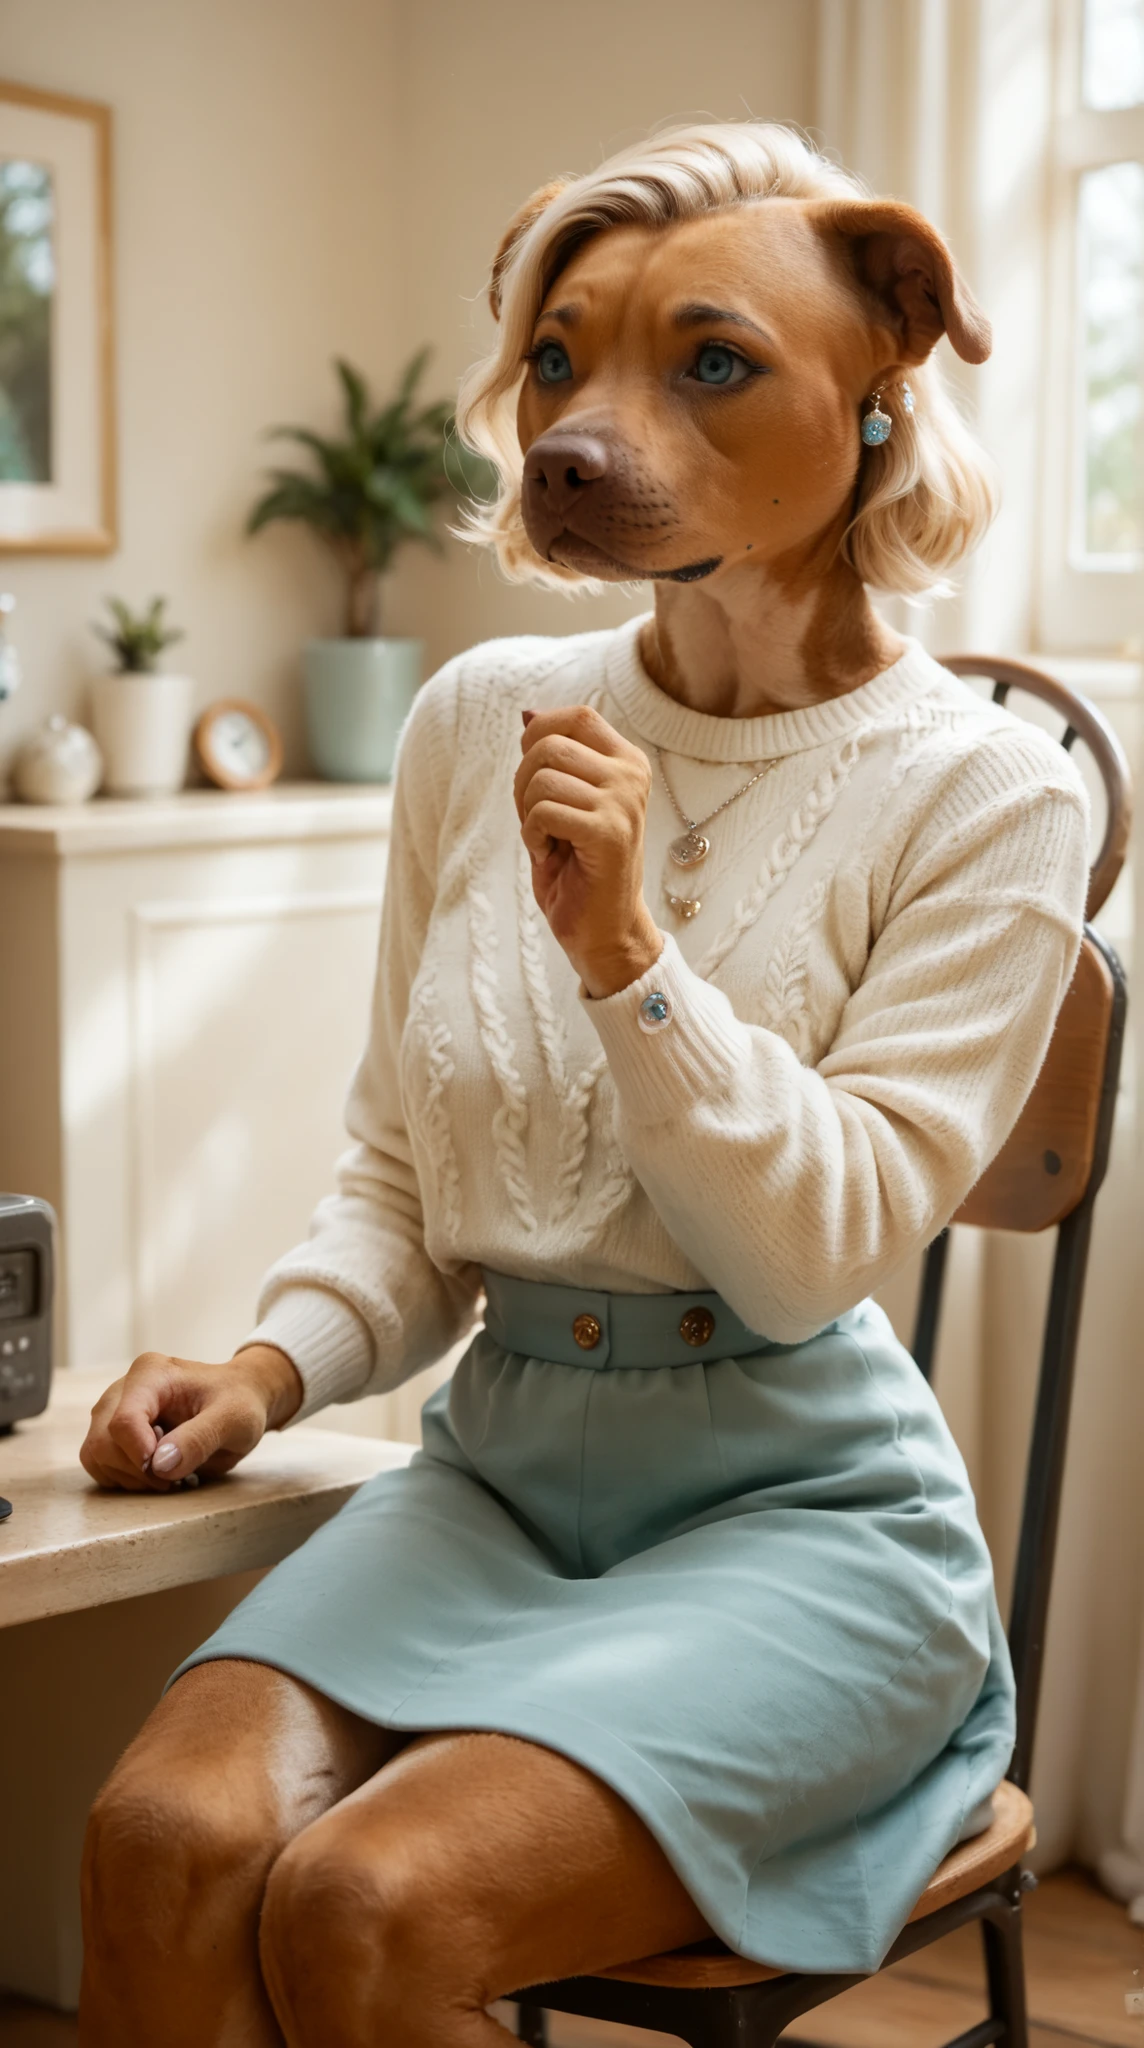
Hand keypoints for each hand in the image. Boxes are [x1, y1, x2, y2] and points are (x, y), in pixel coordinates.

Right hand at [79, 1343, 302, 1491]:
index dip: (141, 1456)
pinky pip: (98, 1462)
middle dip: (137, 1471)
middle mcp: (123, 1388)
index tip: (171, 1473)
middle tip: (175, 1478)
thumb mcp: (235, 1420)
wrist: (240, 1399)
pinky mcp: (111, 1430)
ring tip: (166, 1475)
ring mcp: (114, 1409)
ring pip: (95, 1454)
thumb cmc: (240, 1403)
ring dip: (129, 1477)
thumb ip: (199, 1439)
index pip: (123, 1422)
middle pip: (103, 1442)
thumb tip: (159, 1465)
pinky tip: (154, 1472)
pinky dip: (122, 1478)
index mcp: (151, 1374)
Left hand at [514, 704, 663, 996]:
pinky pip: (543, 812)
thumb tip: (528, 714)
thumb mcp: (561, 803)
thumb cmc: (577, 868)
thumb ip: (550, 760)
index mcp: (626, 762)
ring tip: (548, 841)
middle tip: (536, 820)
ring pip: (541, 779)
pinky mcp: (609, 833)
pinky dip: (532, 837)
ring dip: (527, 814)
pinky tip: (551, 855)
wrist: (603, 930)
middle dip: (522, 783)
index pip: (576, 716)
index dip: (539, 736)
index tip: (536, 779)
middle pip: (548, 745)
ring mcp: (624, 802)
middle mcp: (631, 776)